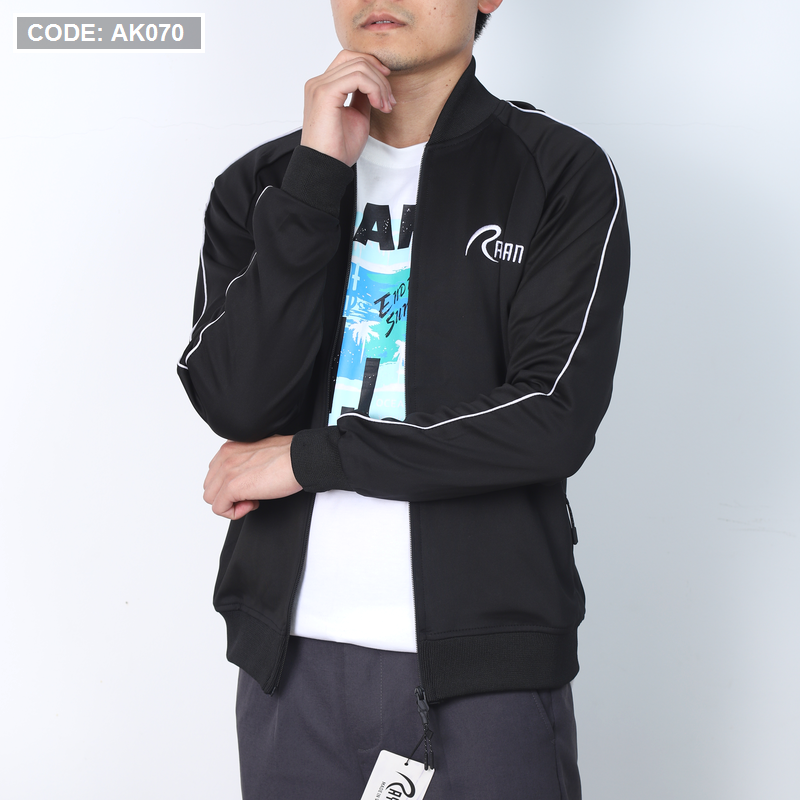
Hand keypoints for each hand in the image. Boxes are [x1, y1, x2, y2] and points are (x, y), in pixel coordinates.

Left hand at [203, 435, 301, 519]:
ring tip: (253, 499)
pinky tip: (253, 504)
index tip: (250, 486)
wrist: (301, 459)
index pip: (214, 474)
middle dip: (229, 496)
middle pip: (210, 487)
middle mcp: (225, 456)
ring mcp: (227, 471)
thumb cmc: (290, 456)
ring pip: (211, 498)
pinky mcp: (232, 486)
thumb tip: (247, 475)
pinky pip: (219, 509)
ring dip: (231, 504)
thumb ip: (247, 460)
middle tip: (252, 495)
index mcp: (231, 447)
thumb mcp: (261, 452)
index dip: (231, 485)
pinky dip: (234, 512)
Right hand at [301, 50, 395, 165]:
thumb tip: (375, 85)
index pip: (349, 60)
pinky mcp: (325, 93)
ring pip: (359, 66)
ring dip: (379, 85)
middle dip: (379, 77)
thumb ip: (363, 97)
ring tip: (385, 106)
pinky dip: (374, 89)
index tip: (387, 90)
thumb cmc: (338, 149)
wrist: (326, 167)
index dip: (372, 67)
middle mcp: (319, 83)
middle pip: (355, 59)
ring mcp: (320, 86)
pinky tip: (378, 105)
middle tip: (389, 101)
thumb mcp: (357, 116)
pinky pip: (357, 77)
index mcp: (324, 87)